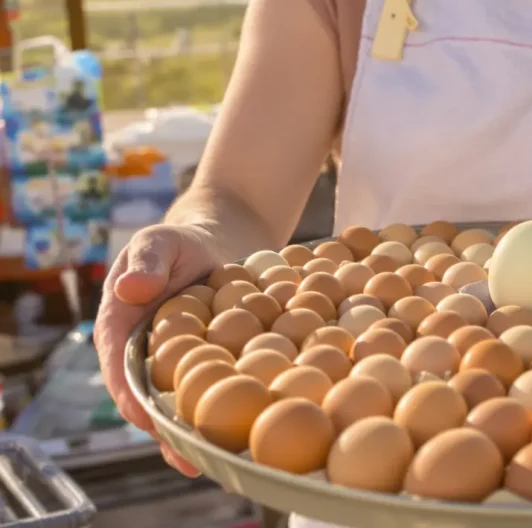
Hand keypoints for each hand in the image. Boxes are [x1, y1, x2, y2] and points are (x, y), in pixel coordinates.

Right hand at [95, 224, 222, 476]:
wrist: (220, 242)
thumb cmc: (182, 241)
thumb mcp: (161, 241)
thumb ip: (147, 261)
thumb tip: (131, 290)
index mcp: (121, 324)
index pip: (117, 364)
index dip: (126, 393)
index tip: (141, 417)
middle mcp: (146, 351)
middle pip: (148, 396)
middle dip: (162, 430)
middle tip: (183, 457)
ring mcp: (179, 361)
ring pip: (181, 401)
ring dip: (193, 432)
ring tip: (211, 461)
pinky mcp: (212, 363)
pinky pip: (214, 389)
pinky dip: (224, 409)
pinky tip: (243, 432)